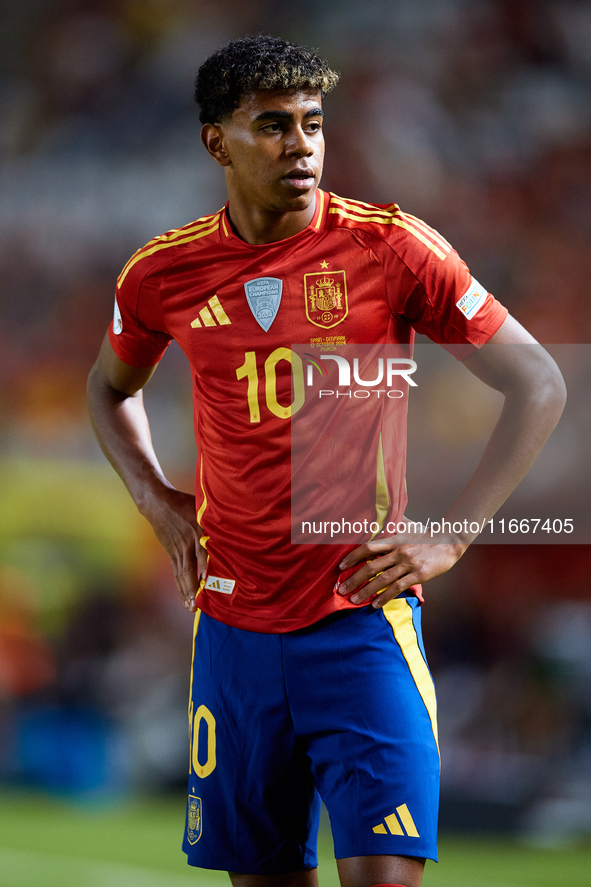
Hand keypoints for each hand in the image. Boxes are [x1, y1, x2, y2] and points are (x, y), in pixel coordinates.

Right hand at [141, 487, 206, 611]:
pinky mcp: (171, 553)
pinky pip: (176, 572)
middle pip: (190, 569)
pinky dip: (180, 586)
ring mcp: (177, 550)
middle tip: (199, 605)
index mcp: (196, 531)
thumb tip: (234, 526)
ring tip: (191, 607)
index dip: (205, 567)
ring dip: (187, 592)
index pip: (202, 552)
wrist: (158, 503)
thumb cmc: (184, 503)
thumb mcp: (200, 507)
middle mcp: (186, 544)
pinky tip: (185, 597)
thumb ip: (214, 519)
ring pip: (182, 575)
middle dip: (194, 588)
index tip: (209, 581)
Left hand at [337, 528, 466, 608]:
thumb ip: (393, 526)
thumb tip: (380, 519)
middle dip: (353, 579)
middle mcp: (398, 551)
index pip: (367, 547)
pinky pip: (397, 587)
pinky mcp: (418, 574)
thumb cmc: (427, 535)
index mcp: (394, 540)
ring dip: (366, 591)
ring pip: (382, 579)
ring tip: (354, 600)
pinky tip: (375, 604)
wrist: (449, 541)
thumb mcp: (408, 527)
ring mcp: (408, 563)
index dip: (352, 557)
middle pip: (371, 566)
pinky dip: (384, 597)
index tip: (340, 566)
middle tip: (341, 589)